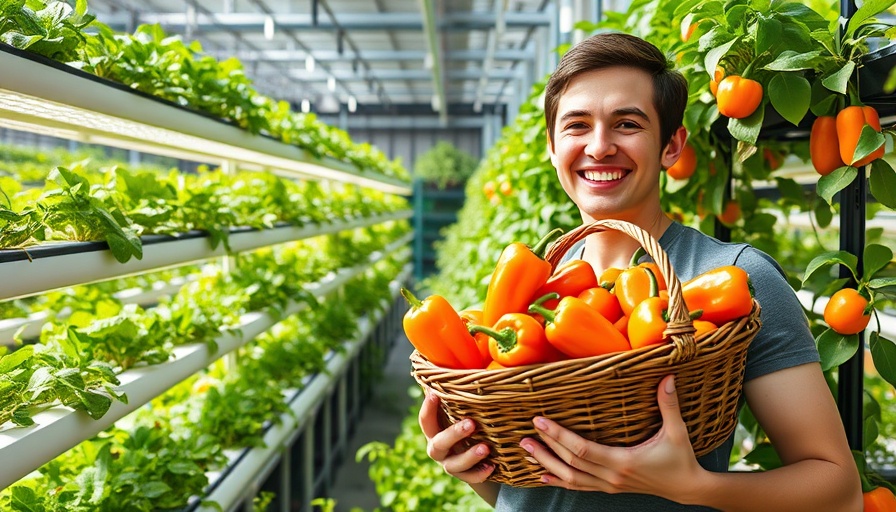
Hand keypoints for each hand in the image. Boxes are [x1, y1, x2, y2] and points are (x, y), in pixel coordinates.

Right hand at [418, 391, 494, 483]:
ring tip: (486, 448)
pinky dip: (480, 473)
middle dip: (454, 434)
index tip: (434, 394)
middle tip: (471, 424)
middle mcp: (438, 448)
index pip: (426, 420)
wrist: (480, 459)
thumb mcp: (464, 412)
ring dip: (469, 456)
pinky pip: (470, 478)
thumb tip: (470, 355)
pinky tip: (492, 467)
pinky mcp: (465, 477)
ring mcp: (450, 464)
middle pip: (438, 443)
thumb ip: (462, 396)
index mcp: (436, 430)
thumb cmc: (472, 426)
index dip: (427, 408)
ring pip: (453, 464)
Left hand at [519, 375, 705, 501]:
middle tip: (524, 436)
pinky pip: (579, 486)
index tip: (540, 422)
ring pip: (571, 478)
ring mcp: (609, 484)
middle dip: (546, 448)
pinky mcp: (609, 488)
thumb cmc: (681, 459)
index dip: (559, 436)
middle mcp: (611, 476)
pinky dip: (560, 480)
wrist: (688, 488)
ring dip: (547, 465)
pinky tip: (543, 476)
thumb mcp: (677, 432)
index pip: (582, 449)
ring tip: (527, 453)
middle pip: (570, 463)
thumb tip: (667, 377)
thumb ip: (669, 405)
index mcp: (622, 461)